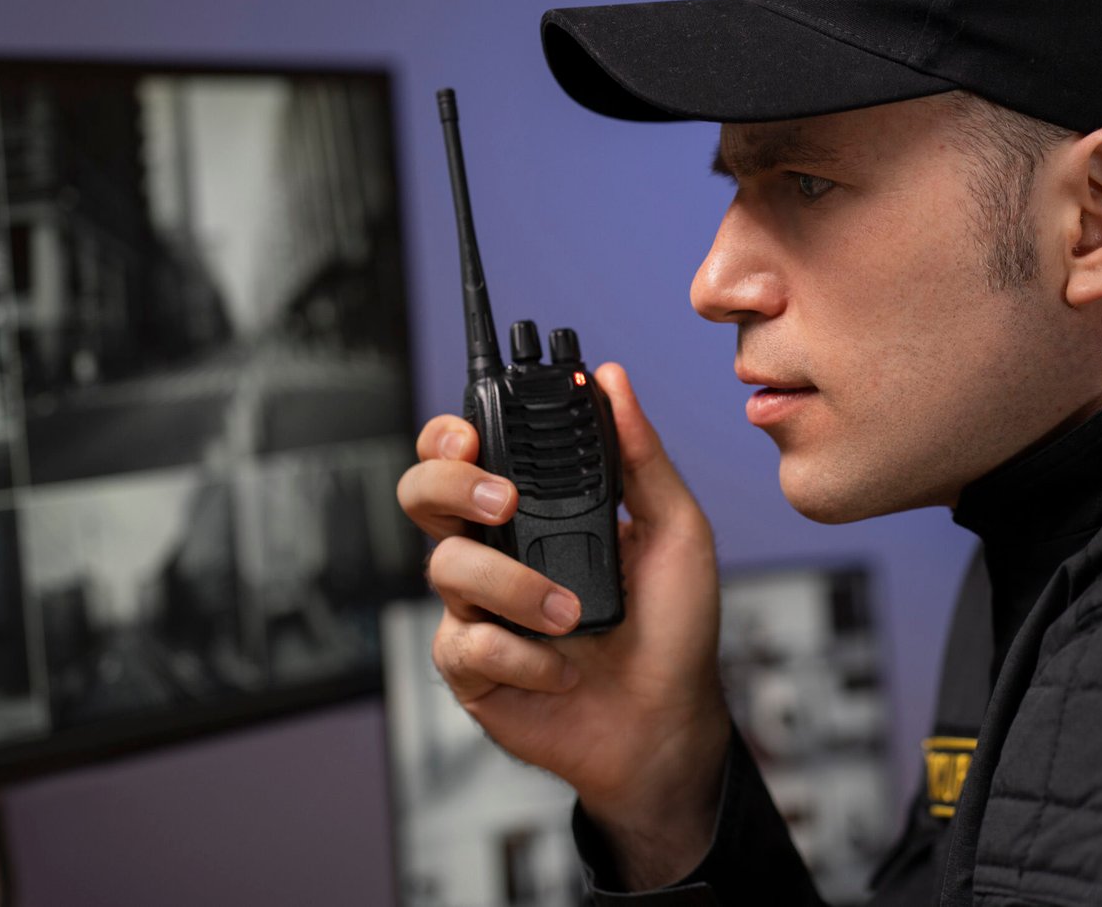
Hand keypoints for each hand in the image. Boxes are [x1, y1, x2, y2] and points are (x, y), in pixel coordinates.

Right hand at [397, 362, 729, 883]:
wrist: (668, 722)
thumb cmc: (674, 629)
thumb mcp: (677, 530)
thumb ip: (640, 455)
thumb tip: (613, 380)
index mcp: (536, 512)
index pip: (470, 453)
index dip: (452, 432)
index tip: (475, 428)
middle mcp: (497, 552)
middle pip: (424, 495)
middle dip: (450, 485)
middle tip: (503, 503)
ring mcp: (478, 610)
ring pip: (447, 569)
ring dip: (514, 586)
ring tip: (570, 613)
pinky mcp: (472, 668)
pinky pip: (468, 643)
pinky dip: (523, 655)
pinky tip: (562, 668)